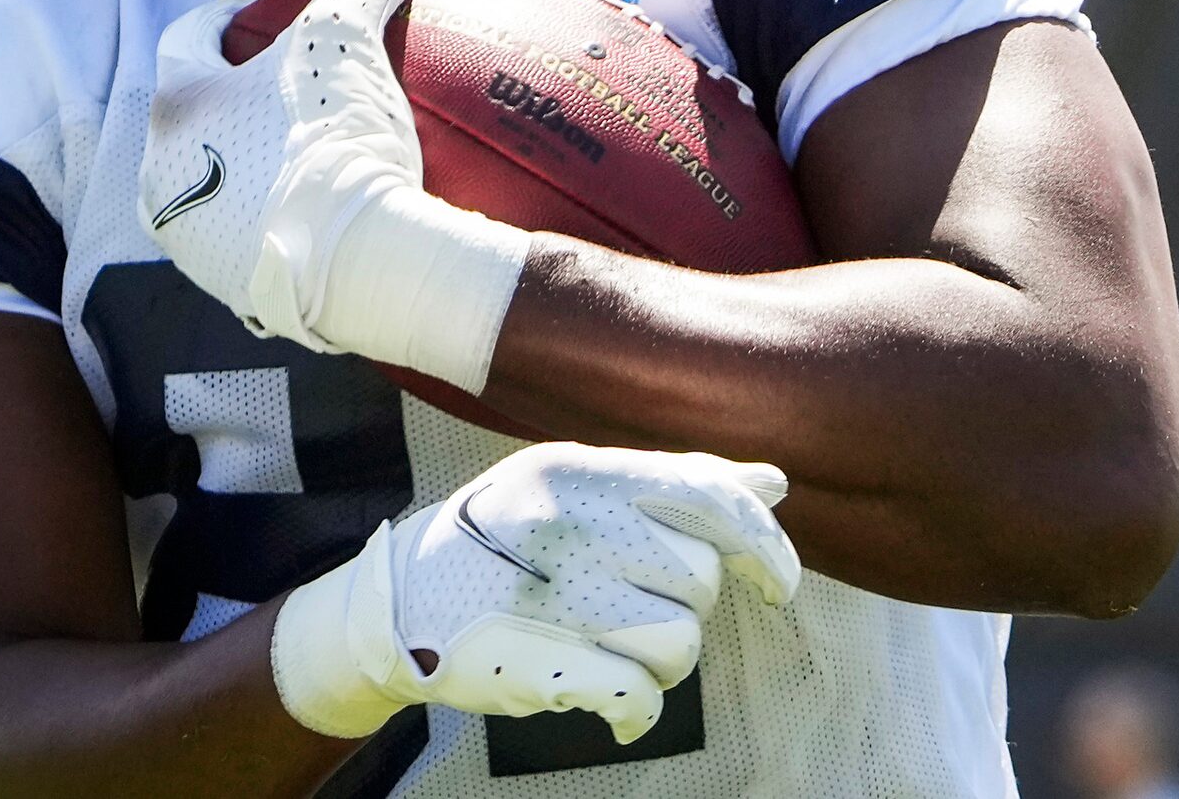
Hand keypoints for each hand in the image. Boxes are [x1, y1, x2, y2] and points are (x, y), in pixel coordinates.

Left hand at [140, 0, 524, 388]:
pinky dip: (275, 218)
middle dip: (234, 95)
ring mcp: (187, 239)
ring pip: (212, 180)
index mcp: (178, 108)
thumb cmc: (335, 140)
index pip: (187, 38)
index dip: (225, 18)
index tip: (263, 17)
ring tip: (305, 151)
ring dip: (248, 160)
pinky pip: (246, 238)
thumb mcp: (351, 37)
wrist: (354, 263)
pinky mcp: (223, 287)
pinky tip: (323, 212)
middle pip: (195, 113)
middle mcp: (160, 174)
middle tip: (289, 85)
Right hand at [271, 441, 801, 742]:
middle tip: (626, 605)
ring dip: (659, 658)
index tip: (780, 584)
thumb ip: (680, 483)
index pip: (706, 497)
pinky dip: (635, 706)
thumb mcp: (582, 487)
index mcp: (581, 472)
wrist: (397, 601)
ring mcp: (550, 597)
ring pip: (679, 643)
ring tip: (606, 642)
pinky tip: (609, 694)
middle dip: (683, 604)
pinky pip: (639, 696)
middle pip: (699, 580)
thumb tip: (773, 484)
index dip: (763, 545)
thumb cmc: (507, 538)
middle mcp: (567, 525)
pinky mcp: (537, 668)